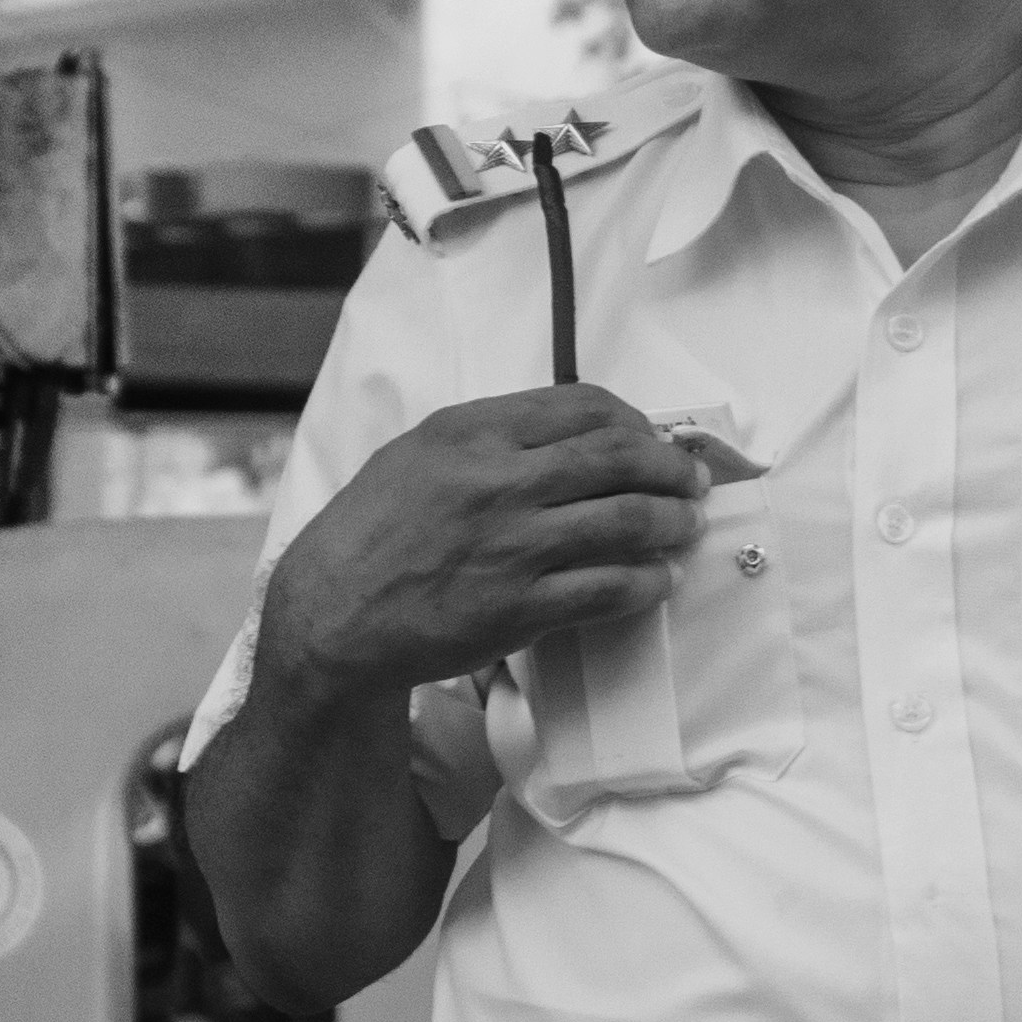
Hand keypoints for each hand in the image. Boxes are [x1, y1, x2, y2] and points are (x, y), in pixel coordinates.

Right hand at [258, 384, 706, 700]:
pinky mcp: (518, 608)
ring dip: (673, 523)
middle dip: (673, 468)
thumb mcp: (417, 454)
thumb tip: (574, 435)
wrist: (329, 616)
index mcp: (471, 431)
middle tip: (693, 480)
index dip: (635, 421)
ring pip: (627, 521)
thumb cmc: (370, 533)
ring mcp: (511, 546)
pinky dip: (647, 582)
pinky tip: (658, 579)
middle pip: (619, 458)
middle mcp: (496, 481)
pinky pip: (609, 588)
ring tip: (687, 526)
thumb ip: (491, 437)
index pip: (584, 406)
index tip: (652, 437)